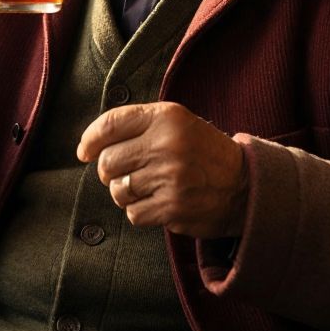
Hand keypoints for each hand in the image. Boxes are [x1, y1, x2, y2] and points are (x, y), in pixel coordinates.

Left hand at [76, 102, 248, 239]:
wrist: (245, 185)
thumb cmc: (201, 152)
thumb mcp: (177, 123)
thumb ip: (137, 125)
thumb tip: (87, 147)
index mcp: (167, 117)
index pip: (110, 124)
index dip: (90, 140)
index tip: (84, 152)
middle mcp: (168, 144)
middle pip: (108, 162)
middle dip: (110, 171)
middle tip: (126, 173)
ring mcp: (171, 177)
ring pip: (117, 190)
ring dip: (125, 193)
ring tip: (147, 188)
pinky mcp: (173, 207)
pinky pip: (133, 213)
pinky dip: (140, 211)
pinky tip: (158, 203)